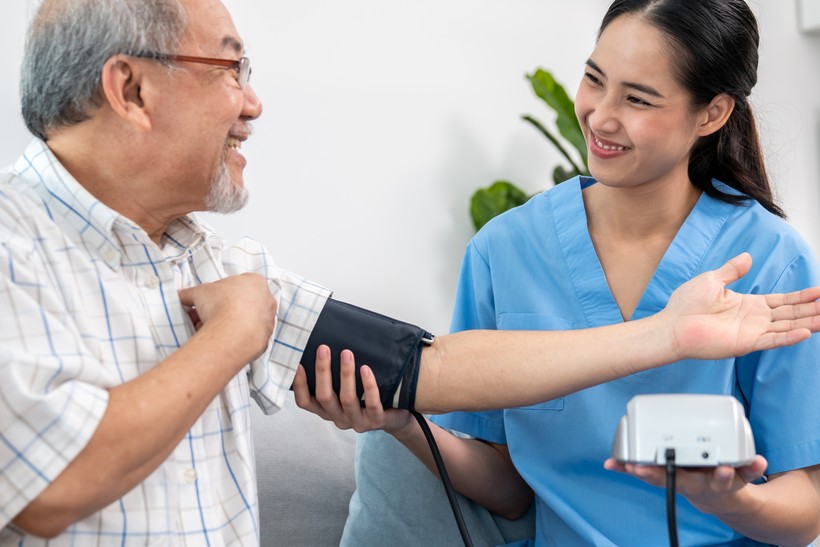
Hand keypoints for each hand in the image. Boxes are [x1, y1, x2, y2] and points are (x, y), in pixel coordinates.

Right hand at [178, 273, 276, 359]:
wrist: (232, 334)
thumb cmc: (220, 306)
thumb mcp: (197, 293)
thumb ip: (190, 294)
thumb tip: (183, 297)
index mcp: (255, 282)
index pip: (236, 284)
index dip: (218, 293)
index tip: (209, 301)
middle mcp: (267, 300)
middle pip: (241, 303)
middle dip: (222, 310)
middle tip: (205, 317)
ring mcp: (269, 320)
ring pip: (245, 321)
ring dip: (228, 325)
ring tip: (209, 331)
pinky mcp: (266, 339)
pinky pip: (248, 337)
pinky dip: (236, 339)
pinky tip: (222, 341)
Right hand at [293, 345, 412, 432]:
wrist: (395, 416)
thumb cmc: (365, 399)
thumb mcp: (345, 391)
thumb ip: (332, 378)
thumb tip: (321, 347)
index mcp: (327, 411)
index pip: (305, 402)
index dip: (299, 384)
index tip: (296, 363)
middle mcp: (338, 418)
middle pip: (324, 397)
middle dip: (322, 371)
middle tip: (323, 348)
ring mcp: (357, 421)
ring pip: (347, 399)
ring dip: (345, 374)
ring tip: (346, 353)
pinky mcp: (376, 420)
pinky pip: (371, 403)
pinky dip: (368, 385)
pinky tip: (366, 369)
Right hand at [604, 455, 766, 514]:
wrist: (723, 501)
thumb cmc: (690, 479)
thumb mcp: (662, 476)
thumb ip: (636, 468)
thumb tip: (609, 463)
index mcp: (676, 478)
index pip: (656, 475)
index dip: (645, 471)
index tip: (634, 466)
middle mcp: (696, 482)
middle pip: (685, 480)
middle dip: (678, 476)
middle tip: (679, 469)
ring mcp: (718, 480)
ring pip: (718, 480)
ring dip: (719, 476)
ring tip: (720, 468)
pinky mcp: (739, 478)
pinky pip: (748, 473)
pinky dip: (753, 467)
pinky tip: (759, 460)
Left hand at [662, 253, 819, 359]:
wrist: (672, 325)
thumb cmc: (685, 305)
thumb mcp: (712, 280)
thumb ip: (732, 270)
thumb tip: (747, 257)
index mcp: (748, 304)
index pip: (783, 300)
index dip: (803, 296)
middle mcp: (754, 319)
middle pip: (791, 313)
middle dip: (812, 309)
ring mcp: (751, 332)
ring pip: (787, 326)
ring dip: (808, 322)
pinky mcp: (745, 343)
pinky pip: (772, 339)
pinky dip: (789, 336)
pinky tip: (805, 332)